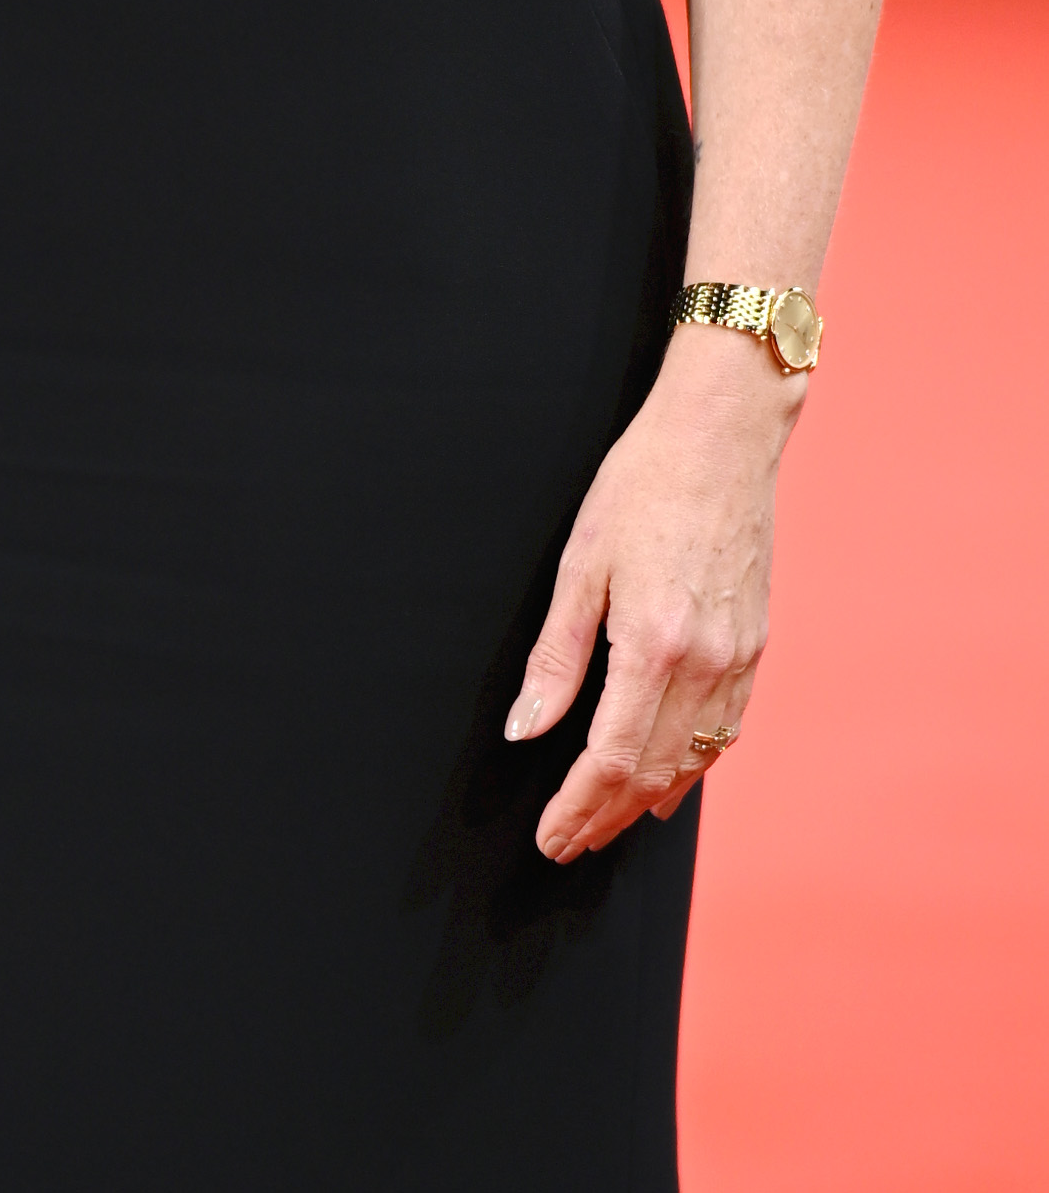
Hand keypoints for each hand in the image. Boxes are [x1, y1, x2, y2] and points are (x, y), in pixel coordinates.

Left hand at [505, 332, 800, 859]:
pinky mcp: (756, 647)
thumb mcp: (582, 562)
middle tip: (567, 843)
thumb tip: (525, 730)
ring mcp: (739, 659)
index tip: (550, 837)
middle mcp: (705, 665)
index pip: (612, 760)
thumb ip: (557, 656)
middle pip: (653, 773)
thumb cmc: (642, 483)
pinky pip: (724, 731)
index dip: (578, 807)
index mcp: (654, 644)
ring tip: (607, 823)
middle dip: (606, 816)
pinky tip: (668, 778)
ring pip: (694, 761)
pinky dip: (692, 766)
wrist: (721, 436)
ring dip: (648, 801)